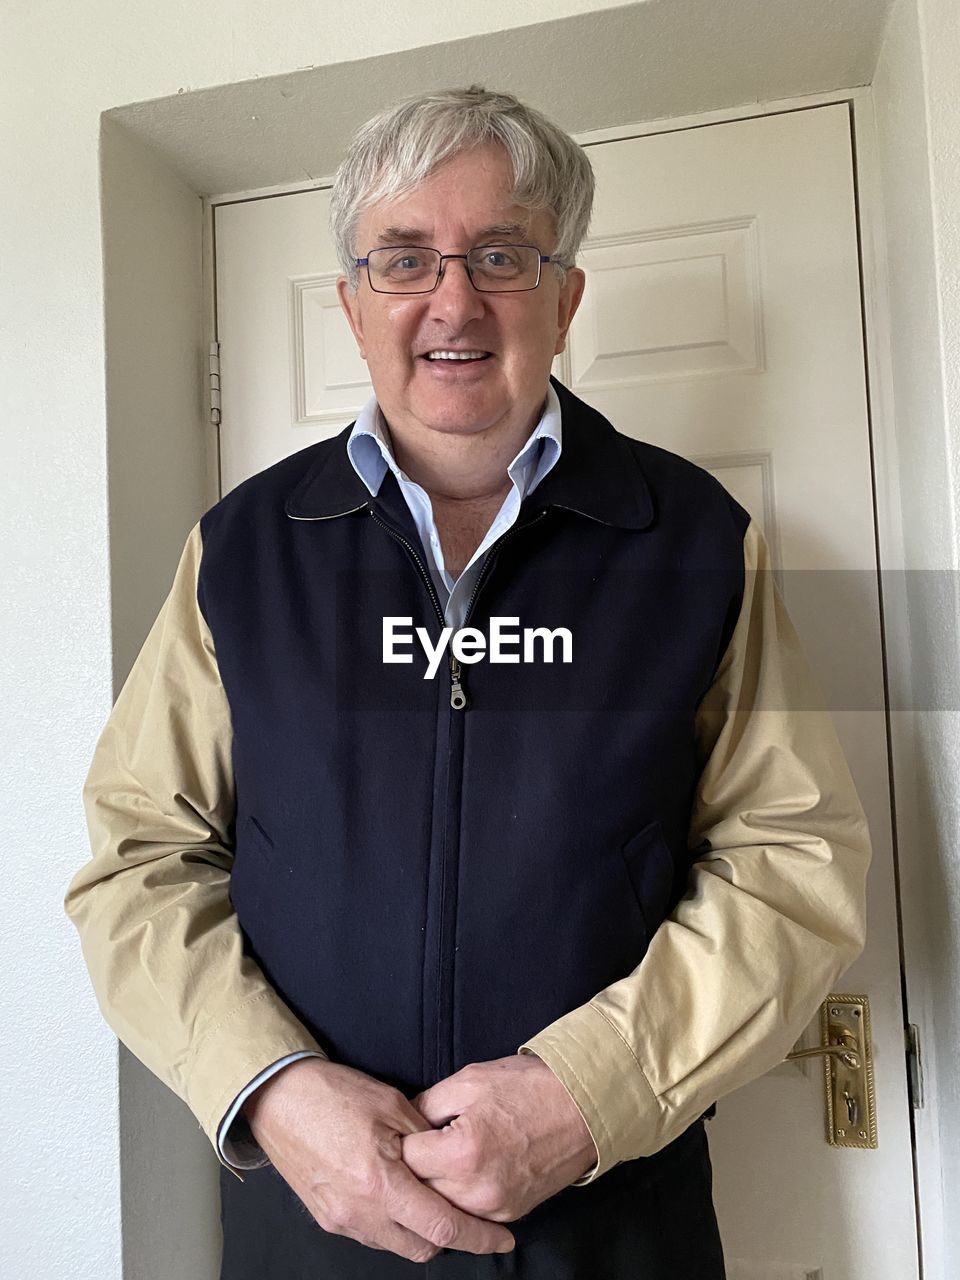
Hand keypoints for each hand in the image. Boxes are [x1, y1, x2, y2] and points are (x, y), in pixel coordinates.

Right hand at [241, 1058, 515, 1262]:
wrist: (276, 1098)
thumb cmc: (334, 1093)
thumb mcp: (392, 1105)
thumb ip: (426, 1140)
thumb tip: (450, 1160)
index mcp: (381, 1184)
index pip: (442, 1226)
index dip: (478, 1237)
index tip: (502, 1239)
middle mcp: (360, 1213)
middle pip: (421, 1247)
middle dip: (450, 1237)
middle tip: (468, 1214)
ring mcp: (340, 1220)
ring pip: (395, 1245)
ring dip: (418, 1230)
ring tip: (429, 1198)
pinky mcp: (326, 1218)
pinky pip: (371, 1234)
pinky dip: (391, 1224)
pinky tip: (396, 1195)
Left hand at [401, 1055, 597, 1222]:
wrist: (582, 1107)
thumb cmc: (527, 1087)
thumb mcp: (469, 1080)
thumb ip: (427, 1104)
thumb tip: (405, 1123)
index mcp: (462, 1152)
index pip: (405, 1159)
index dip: (400, 1140)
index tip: (403, 1130)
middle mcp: (476, 1190)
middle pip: (419, 1190)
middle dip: (412, 1168)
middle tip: (417, 1143)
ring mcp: (494, 1208)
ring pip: (441, 1207)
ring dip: (433, 1186)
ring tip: (437, 1157)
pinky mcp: (509, 1214)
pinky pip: (467, 1213)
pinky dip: (458, 1196)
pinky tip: (460, 1172)